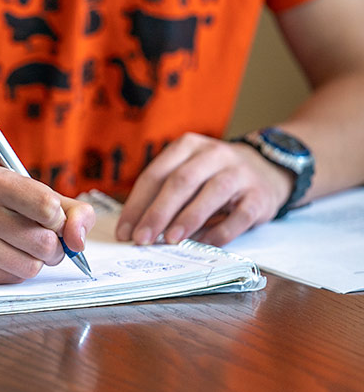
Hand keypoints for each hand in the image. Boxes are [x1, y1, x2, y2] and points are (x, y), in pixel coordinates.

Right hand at [0, 166, 94, 283]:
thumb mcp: (21, 187)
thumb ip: (66, 207)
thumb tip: (80, 240)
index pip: (48, 207)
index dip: (60, 219)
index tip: (53, 219)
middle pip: (45, 243)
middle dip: (54, 245)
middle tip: (43, 237)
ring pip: (32, 266)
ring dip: (36, 260)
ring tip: (21, 246)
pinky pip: (13, 279)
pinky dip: (17, 270)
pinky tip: (2, 255)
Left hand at [116, 132, 293, 246]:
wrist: (266, 169)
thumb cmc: (212, 176)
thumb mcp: (187, 173)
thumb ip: (163, 194)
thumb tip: (135, 228)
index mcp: (187, 146)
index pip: (155, 175)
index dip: (137, 204)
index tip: (124, 231)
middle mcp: (213, 154)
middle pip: (180, 182)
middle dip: (157, 213)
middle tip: (141, 239)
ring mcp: (239, 173)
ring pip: (210, 194)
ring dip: (187, 219)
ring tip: (169, 240)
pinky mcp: (259, 195)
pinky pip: (238, 216)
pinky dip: (218, 232)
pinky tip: (201, 244)